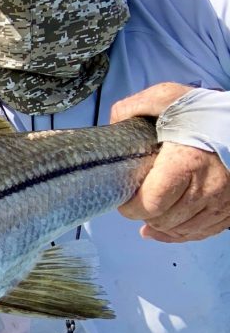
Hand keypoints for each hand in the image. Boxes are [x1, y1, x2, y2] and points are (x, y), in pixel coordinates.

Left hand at [111, 83, 229, 241]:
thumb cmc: (205, 112)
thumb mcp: (168, 99)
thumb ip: (136, 107)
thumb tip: (114, 122)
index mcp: (187, 163)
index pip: (151, 204)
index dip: (131, 205)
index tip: (125, 195)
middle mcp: (208, 188)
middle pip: (164, 220)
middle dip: (144, 213)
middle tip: (137, 199)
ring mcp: (223, 203)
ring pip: (181, 230)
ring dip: (161, 223)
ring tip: (151, 208)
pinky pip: (201, 233)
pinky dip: (179, 233)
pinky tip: (161, 228)